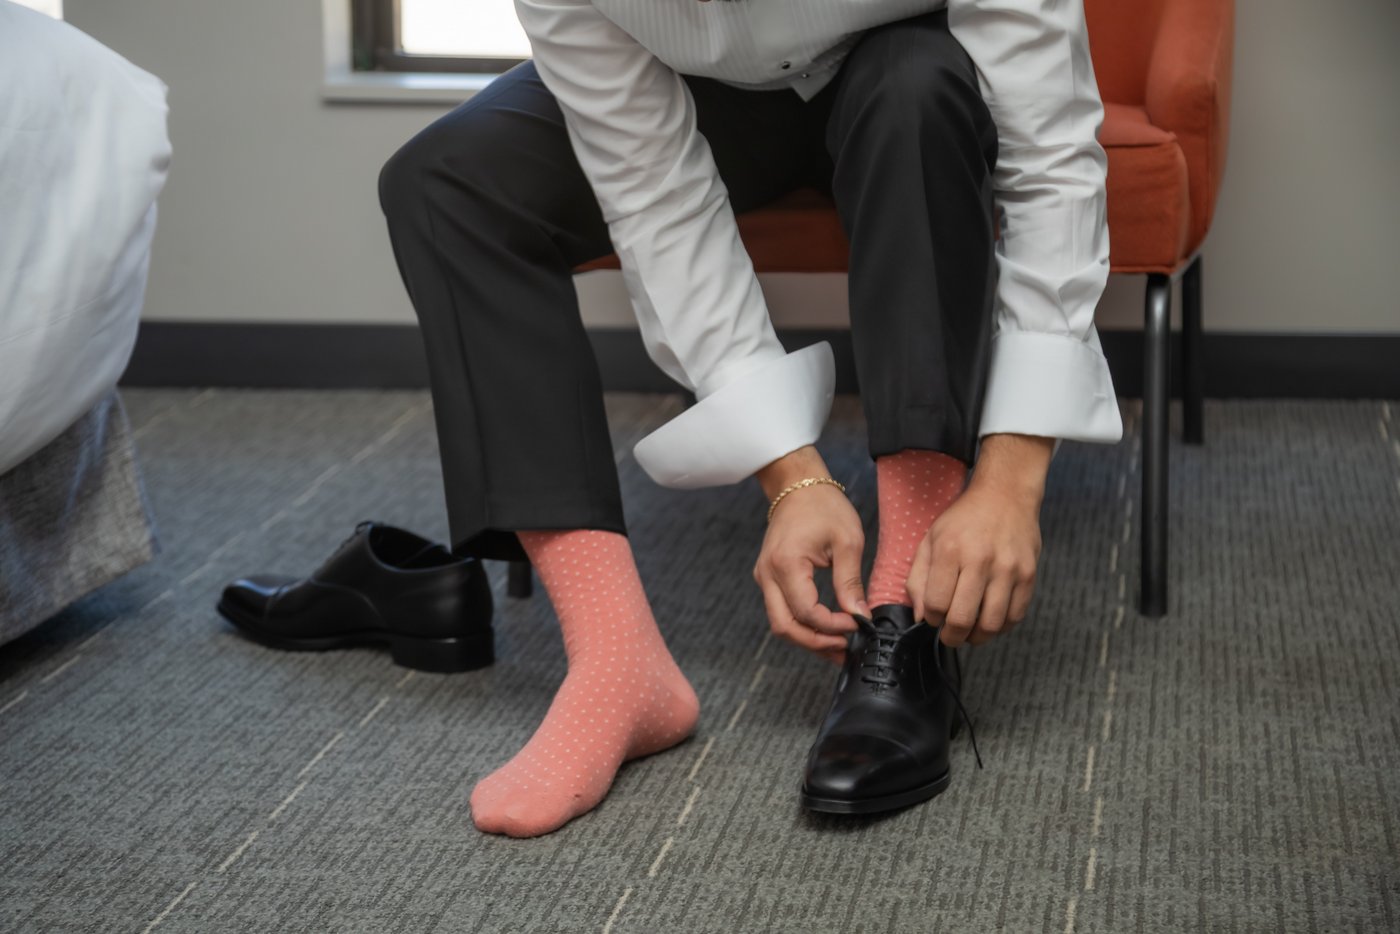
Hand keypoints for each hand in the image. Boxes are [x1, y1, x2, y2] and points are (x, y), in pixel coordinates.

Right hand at [752, 445, 868, 663]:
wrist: (797, 486)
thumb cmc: (824, 507)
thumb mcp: (847, 542)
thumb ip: (850, 582)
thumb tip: (859, 615)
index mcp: (786, 564)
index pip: (807, 612)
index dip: (832, 626)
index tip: (857, 624)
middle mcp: (768, 574)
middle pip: (785, 627)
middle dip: (815, 643)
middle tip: (845, 647)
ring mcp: (764, 578)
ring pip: (781, 623)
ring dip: (808, 639)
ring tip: (838, 645)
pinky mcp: (768, 579)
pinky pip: (781, 611)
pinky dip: (802, 625)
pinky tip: (825, 630)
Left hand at [906, 434, 1052, 647]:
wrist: (1006, 494)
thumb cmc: (964, 520)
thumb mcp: (930, 539)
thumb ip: (918, 579)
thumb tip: (921, 616)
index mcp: (950, 550)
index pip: (935, 604)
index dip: (930, 619)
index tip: (932, 617)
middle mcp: (980, 560)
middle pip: (962, 619)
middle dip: (951, 636)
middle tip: (949, 635)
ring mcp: (1008, 569)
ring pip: (991, 624)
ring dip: (977, 637)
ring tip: (970, 632)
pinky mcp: (1029, 574)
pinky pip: (1015, 616)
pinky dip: (1001, 627)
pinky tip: (990, 620)